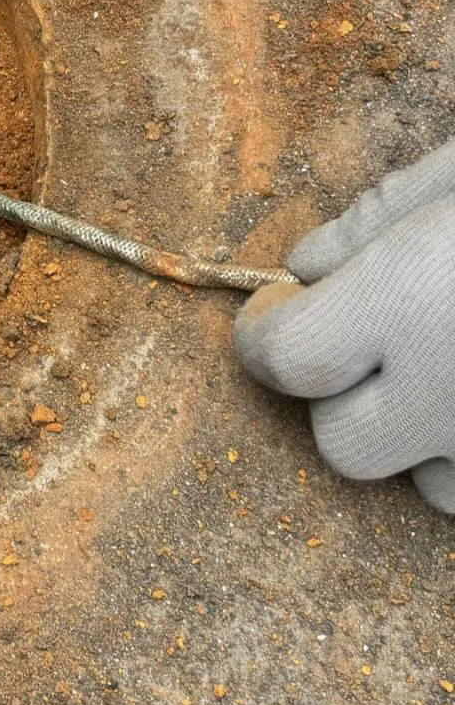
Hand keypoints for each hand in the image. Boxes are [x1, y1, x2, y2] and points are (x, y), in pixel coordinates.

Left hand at [235, 138, 454, 512]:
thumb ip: (379, 219)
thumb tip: (307, 264)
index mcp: (412, 301)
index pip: (284, 358)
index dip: (268, 333)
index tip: (284, 303)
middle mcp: (451, 395)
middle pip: (344, 444)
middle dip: (342, 396)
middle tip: (381, 338)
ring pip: (428, 486)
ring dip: (425, 440)